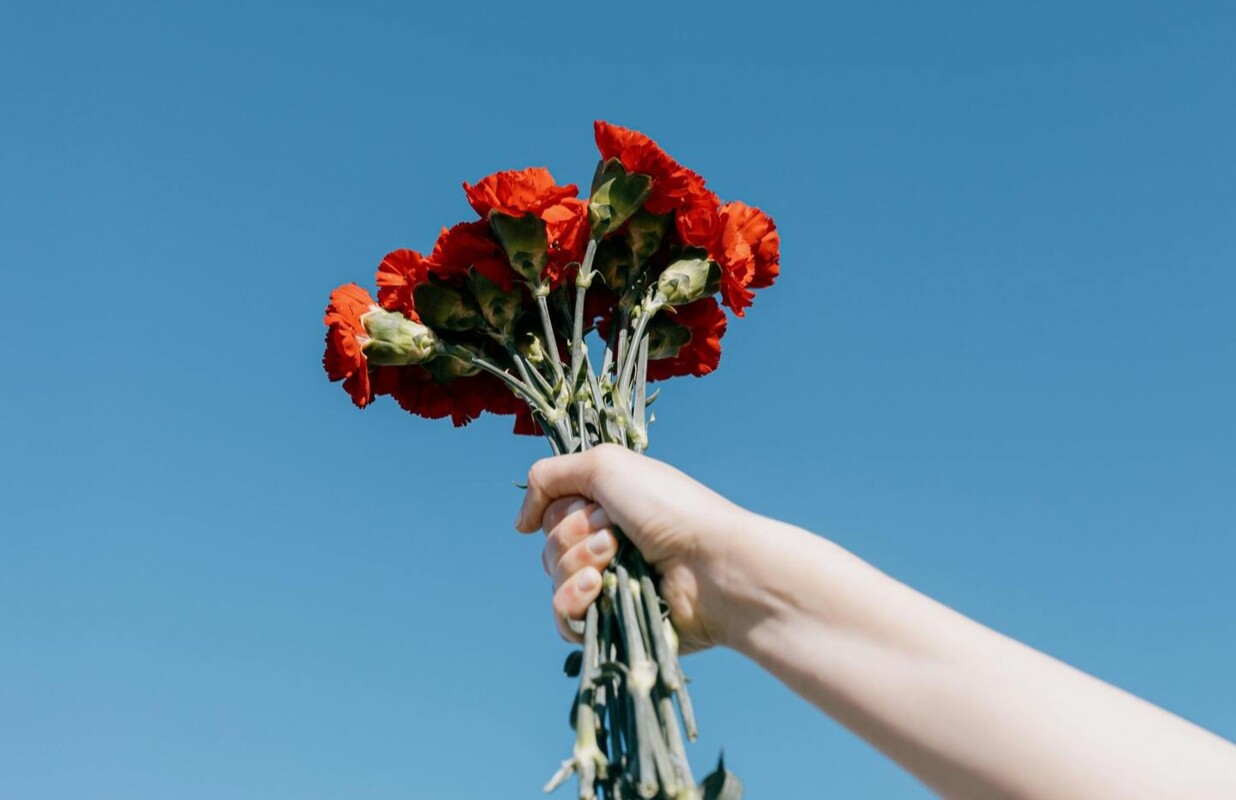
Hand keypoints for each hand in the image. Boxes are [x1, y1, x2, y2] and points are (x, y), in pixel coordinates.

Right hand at [514, 444, 754, 651]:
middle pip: (549, 544)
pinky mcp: (612, 622)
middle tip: (616, 534)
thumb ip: (548, 477)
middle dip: (575, 536)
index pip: (552, 512)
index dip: (564, 509)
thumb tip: (521, 522)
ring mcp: (610, 585)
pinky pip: (563, 617)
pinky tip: (596, 591)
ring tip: (615, 560)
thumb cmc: (668, 508)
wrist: (711, 564)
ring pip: (554, 578)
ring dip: (578, 564)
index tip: (595, 504)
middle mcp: (607, 544)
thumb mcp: (605, 465)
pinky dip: (572, 601)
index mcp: (607, 508)